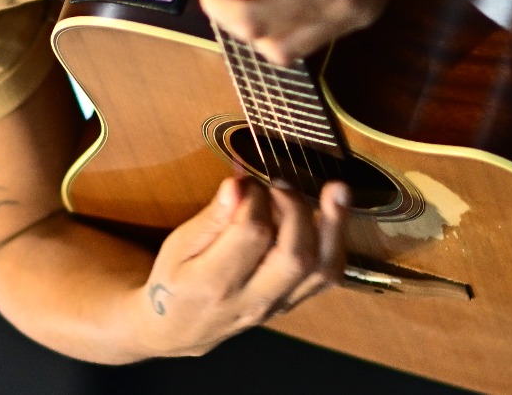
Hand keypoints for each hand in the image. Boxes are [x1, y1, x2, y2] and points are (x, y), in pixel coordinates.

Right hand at [137, 176, 349, 356]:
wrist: (178, 328)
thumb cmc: (175, 280)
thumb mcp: (179, 244)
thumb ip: (211, 217)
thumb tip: (237, 185)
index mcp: (214, 282)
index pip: (252, 234)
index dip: (256, 198)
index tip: (246, 183)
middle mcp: (252, 299)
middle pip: (295, 255)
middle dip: (296, 208)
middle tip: (278, 185)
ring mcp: (277, 305)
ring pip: (321, 270)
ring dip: (334, 226)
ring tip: (335, 191)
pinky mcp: (292, 302)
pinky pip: (326, 278)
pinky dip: (336, 244)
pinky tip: (333, 218)